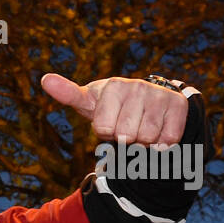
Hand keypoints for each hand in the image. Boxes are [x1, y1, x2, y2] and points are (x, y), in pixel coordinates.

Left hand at [41, 73, 187, 147]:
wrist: (147, 100)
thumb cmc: (110, 105)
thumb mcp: (88, 101)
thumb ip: (68, 93)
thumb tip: (45, 79)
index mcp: (113, 86)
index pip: (104, 129)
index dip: (105, 132)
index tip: (107, 121)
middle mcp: (137, 86)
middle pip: (126, 136)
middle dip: (124, 139)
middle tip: (125, 126)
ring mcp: (159, 94)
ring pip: (147, 138)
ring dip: (142, 141)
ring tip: (140, 126)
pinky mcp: (178, 105)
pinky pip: (168, 138)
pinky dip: (161, 143)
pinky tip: (158, 130)